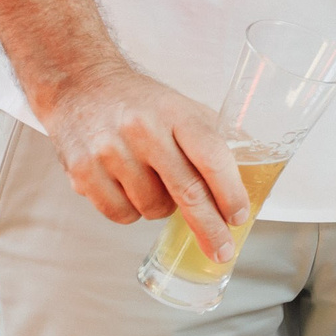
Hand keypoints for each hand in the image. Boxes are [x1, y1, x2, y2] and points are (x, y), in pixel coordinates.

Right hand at [38, 62, 249, 261]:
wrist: (81, 85)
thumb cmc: (142, 103)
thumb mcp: (183, 108)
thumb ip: (214, 137)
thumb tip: (255, 170)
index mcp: (176, 113)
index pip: (213, 157)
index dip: (230, 192)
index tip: (240, 216)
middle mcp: (143, 131)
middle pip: (186, 191)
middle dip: (209, 227)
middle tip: (223, 249)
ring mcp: (109, 152)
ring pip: (153, 208)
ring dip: (164, 209)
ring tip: (157, 184)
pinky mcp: (81, 172)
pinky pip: (120, 214)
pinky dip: (132, 212)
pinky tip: (130, 189)